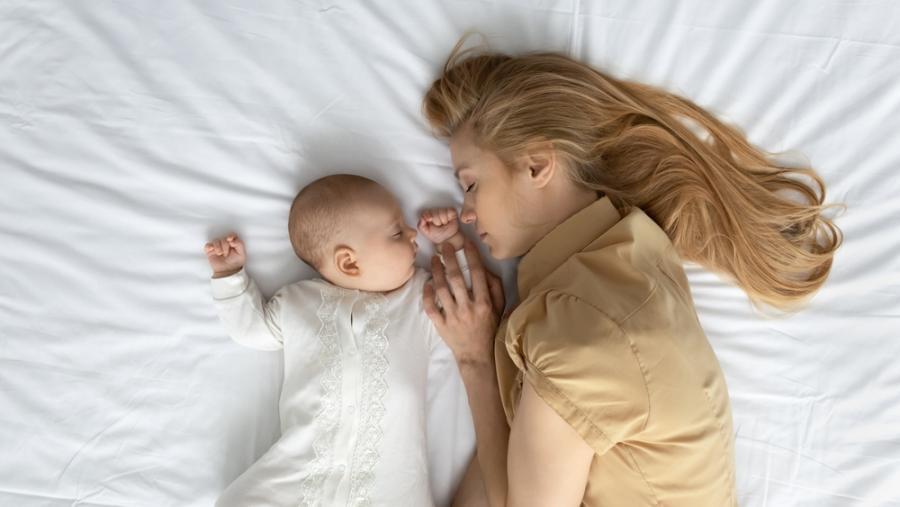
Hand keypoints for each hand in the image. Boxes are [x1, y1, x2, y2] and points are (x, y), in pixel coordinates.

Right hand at [204, 233, 245, 277]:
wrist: (228, 272)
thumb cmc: (235, 263)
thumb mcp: (241, 254)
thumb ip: (239, 244)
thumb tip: (231, 240)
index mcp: (233, 243)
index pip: (231, 235)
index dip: (230, 236)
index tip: (229, 240)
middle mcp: (225, 244)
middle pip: (223, 239)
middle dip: (225, 246)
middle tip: (226, 254)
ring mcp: (217, 247)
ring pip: (215, 241)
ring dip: (218, 247)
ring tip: (220, 254)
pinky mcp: (210, 251)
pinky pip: (208, 245)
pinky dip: (209, 246)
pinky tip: (212, 250)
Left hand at [418, 207, 462, 248]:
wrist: (448, 239)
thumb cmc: (438, 236)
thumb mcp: (426, 233)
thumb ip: (421, 226)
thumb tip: (422, 218)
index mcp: (428, 216)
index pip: (426, 212)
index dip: (427, 216)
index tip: (429, 220)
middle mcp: (435, 213)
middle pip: (434, 212)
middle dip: (436, 221)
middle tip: (438, 226)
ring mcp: (443, 211)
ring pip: (441, 212)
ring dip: (443, 220)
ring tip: (444, 224)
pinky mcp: (451, 212)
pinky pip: (449, 211)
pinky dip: (448, 217)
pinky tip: (448, 221)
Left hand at [424, 240, 505, 365]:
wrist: (477, 356)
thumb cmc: (489, 329)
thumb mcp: (500, 308)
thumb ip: (495, 287)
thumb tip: (485, 268)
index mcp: (484, 302)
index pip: (477, 273)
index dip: (471, 255)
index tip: (465, 242)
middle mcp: (468, 308)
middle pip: (456, 277)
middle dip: (450, 258)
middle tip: (444, 245)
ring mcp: (453, 317)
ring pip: (441, 289)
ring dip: (436, 272)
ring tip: (434, 259)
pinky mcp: (441, 325)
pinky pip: (430, 307)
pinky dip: (427, 294)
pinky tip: (427, 283)